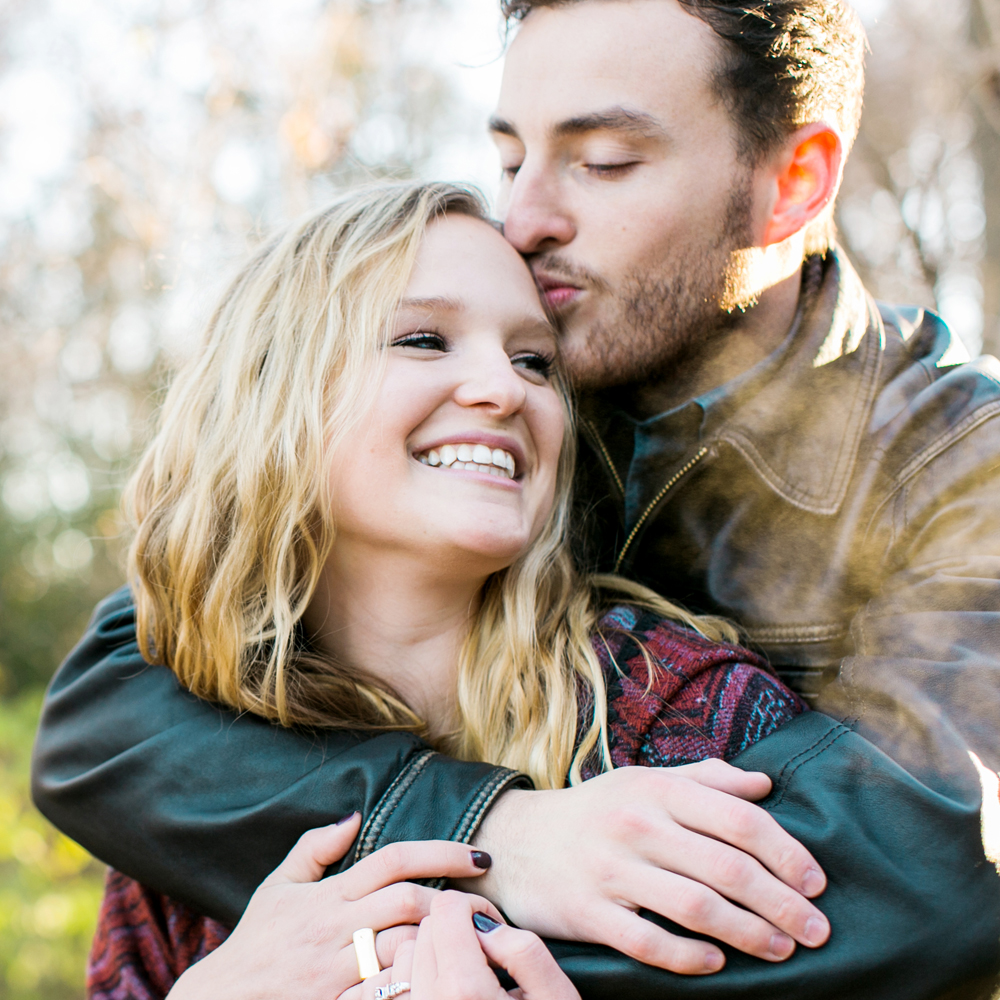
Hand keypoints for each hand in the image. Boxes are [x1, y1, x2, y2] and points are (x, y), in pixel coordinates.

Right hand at [168, 814, 500, 999]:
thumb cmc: (256, 942)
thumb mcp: (278, 886)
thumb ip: (315, 848)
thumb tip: (355, 816)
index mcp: (329, 894)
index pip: (394, 859)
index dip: (441, 852)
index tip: (479, 856)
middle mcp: (336, 927)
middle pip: (409, 902)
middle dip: (457, 901)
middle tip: (492, 904)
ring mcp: (337, 970)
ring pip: (405, 947)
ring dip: (445, 942)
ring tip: (481, 939)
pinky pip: (388, 992)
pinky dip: (418, 981)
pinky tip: (445, 977)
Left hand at [352, 891, 579, 999]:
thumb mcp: (554, 995)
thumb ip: (523, 949)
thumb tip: (485, 925)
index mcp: (465, 989)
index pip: (447, 908)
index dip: (474, 907)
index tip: (492, 928)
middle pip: (427, 927)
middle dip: (456, 929)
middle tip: (485, 955)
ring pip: (409, 952)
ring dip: (435, 953)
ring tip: (466, 977)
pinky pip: (398, 983)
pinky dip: (420, 977)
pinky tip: (448, 993)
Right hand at [458, 760, 829, 973]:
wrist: (517, 840)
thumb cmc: (596, 811)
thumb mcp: (644, 781)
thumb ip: (705, 779)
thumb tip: (763, 784)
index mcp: (656, 790)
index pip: (739, 820)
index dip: (787, 853)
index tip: (818, 882)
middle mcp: (637, 825)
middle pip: (727, 869)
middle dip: (783, 903)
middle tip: (818, 931)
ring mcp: (611, 870)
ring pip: (697, 908)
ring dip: (750, 934)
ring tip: (782, 949)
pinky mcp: (589, 912)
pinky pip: (649, 942)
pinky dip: (690, 956)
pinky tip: (718, 964)